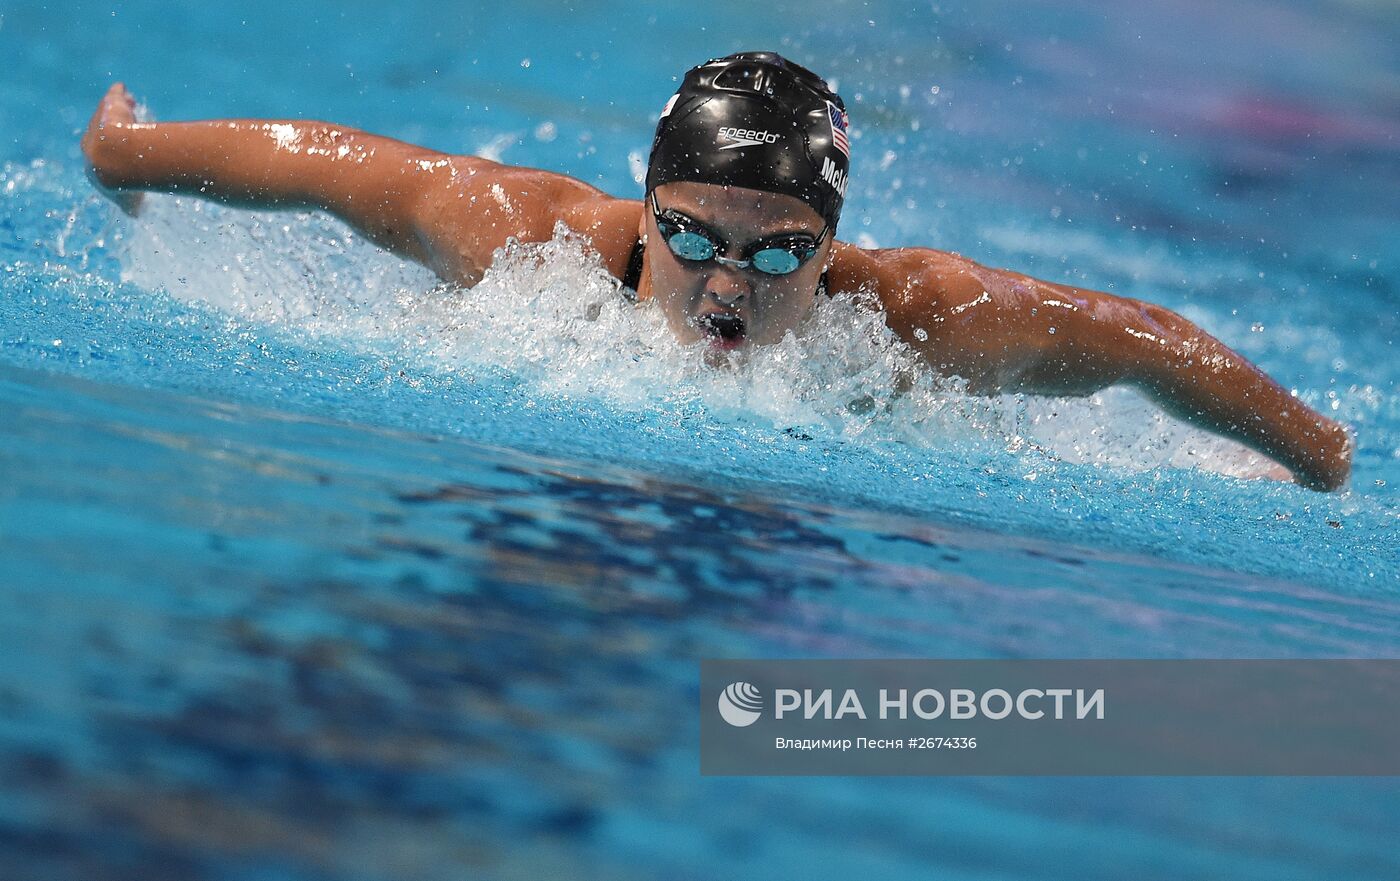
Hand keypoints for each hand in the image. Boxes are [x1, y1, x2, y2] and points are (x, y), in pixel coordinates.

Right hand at [81, 83, 144, 216]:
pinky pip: (114, 96)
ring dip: (120, 109)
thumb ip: (131, 208)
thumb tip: (136, 215)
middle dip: (115, 128)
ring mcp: (101, 121)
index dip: (115, 154)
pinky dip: (118, 93)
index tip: (126, 153)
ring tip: (132, 105)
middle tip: (128, 126)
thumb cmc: (125, 184)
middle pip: (103, 130)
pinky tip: (124, 90)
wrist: (117, 161)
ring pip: (111, 114)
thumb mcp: (130, 203)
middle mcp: (92, 139)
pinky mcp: (110, 105)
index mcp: (93, 162)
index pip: (102, 155)